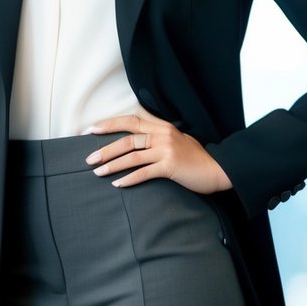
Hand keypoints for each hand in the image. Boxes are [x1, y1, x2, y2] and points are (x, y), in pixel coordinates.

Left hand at [86, 107, 231, 193]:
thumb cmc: (196, 158)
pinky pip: (144, 173)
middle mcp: (163, 135)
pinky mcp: (170, 166)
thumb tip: (136, 138)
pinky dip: (129, 179)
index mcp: (162, 126)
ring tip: (98, 172)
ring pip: (132, 156)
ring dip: (112, 165)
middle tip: (89, 158)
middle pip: (127, 139)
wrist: (218, 170)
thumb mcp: (177, 139)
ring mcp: (167, 150)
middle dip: (105, 149)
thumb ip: (158, 136)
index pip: (131, 121)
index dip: (110, 124)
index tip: (91, 130)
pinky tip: (117, 184)